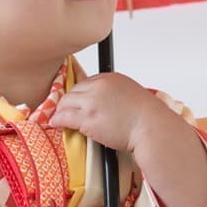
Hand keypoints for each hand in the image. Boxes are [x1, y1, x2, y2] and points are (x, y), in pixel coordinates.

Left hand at [48, 72, 172, 155]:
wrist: (151, 128)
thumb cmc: (147, 117)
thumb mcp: (132, 96)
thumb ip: (117, 95)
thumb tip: (109, 105)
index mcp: (111, 78)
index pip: (86, 83)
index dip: (80, 95)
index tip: (77, 103)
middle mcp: (99, 86)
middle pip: (74, 91)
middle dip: (68, 102)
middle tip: (64, 111)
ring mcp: (92, 102)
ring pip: (66, 102)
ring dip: (61, 111)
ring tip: (59, 118)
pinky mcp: (87, 119)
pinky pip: (64, 117)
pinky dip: (57, 120)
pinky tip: (55, 124)